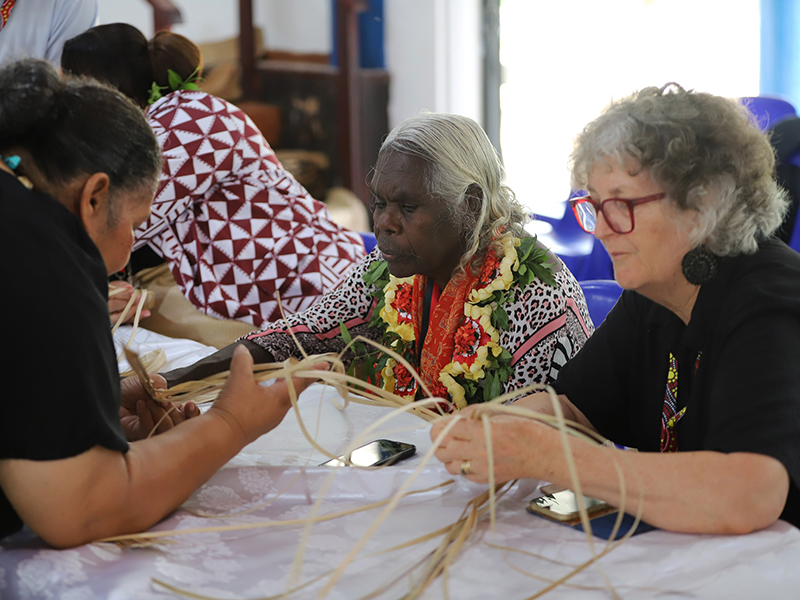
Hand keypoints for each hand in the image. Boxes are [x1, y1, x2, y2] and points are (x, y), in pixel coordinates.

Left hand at [109, 281, 150, 324]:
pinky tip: (129, 287)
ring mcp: (103, 298)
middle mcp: (105, 309)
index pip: (120, 317)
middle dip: (127, 300)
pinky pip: (113, 286)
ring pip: (111, 295)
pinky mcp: (105, 289)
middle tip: (137, 296)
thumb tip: (148, 313)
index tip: (138, 305)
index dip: (130, 311)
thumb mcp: (130, 315)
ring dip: (125, 293)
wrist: (113, 300)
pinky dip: (121, 285)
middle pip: (113, 305)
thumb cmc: (122, 310)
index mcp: (112, 318)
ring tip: (133, 292)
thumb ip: (138, 315)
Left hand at [119, 374, 199, 440]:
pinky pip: (149, 430)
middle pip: (182, 428)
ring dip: (160, 413)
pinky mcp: (139, 435)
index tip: (190, 404)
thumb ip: (161, 385)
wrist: (109, 393)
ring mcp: (152, 430)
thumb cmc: (129, 388)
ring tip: (149, 401)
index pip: (188, 416)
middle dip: (176, 414)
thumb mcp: (149, 380)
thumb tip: (168, 397)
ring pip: (166, 430)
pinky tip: (140, 405)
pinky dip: (146, 415)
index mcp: (171, 409)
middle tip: (167, 403)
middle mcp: (164, 421)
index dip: (192, 412)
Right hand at [209, 345, 323, 444]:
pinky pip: (268, 406)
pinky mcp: (258, 425)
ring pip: (278, 398)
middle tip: (294, 365)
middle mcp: (279, 410)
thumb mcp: (239, 379)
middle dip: (293, 377)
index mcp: (281, 398)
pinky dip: (267, 395)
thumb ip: (243, 361)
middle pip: (291, 389)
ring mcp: (269, 419)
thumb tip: (243, 350)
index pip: (301, 381)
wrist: (221, 436)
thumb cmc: (236, 408)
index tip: (325, 365)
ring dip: (278, 386)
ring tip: (274, 374)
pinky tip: (256, 391)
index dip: (312, 372)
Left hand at [431, 412, 551, 483]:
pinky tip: (470, 457)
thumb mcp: (496, 413)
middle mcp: (478, 451)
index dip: (441, 426)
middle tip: (446, 435)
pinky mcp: (485, 479)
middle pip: (442, 450)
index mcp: (480, 431)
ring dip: (449, 456)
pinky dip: (462, 466)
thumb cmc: (524, 429)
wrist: (542, 452)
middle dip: (440, 441)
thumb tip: (452, 419)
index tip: (442, 424)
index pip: (446, 430)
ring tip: (458, 447)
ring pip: (449, 466)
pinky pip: (462, 475)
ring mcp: (480, 468)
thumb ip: (471, 416)